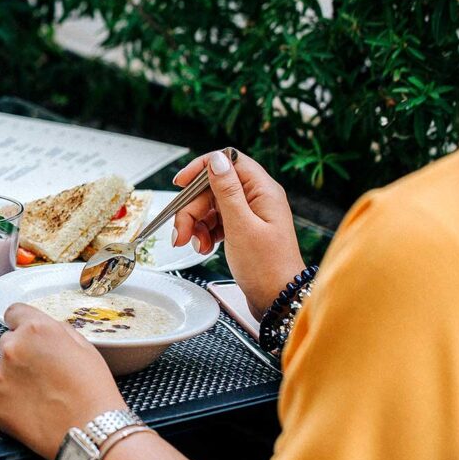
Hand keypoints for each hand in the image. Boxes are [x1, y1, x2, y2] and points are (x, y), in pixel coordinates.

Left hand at [0, 304, 126, 459]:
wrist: (90, 431)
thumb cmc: (93, 390)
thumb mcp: (84, 347)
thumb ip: (57, 331)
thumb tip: (43, 329)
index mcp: (35, 330)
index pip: (14, 312)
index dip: (22, 324)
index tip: (26, 334)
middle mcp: (12, 348)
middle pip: (7, 342)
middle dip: (20, 353)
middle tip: (41, 372)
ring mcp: (0, 376)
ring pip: (0, 368)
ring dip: (13, 376)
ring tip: (38, 394)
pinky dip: (8, 399)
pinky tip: (30, 408)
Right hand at [172, 150, 304, 318]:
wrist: (277, 300)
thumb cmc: (267, 267)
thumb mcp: (241, 226)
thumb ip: (226, 191)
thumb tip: (216, 159)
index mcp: (262, 190)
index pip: (228, 161)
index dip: (201, 168)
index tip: (180, 183)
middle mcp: (256, 198)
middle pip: (212, 188)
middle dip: (192, 209)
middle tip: (181, 232)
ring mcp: (249, 215)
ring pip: (210, 207)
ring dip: (195, 224)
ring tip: (193, 245)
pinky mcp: (242, 231)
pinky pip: (214, 223)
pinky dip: (204, 234)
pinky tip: (203, 248)